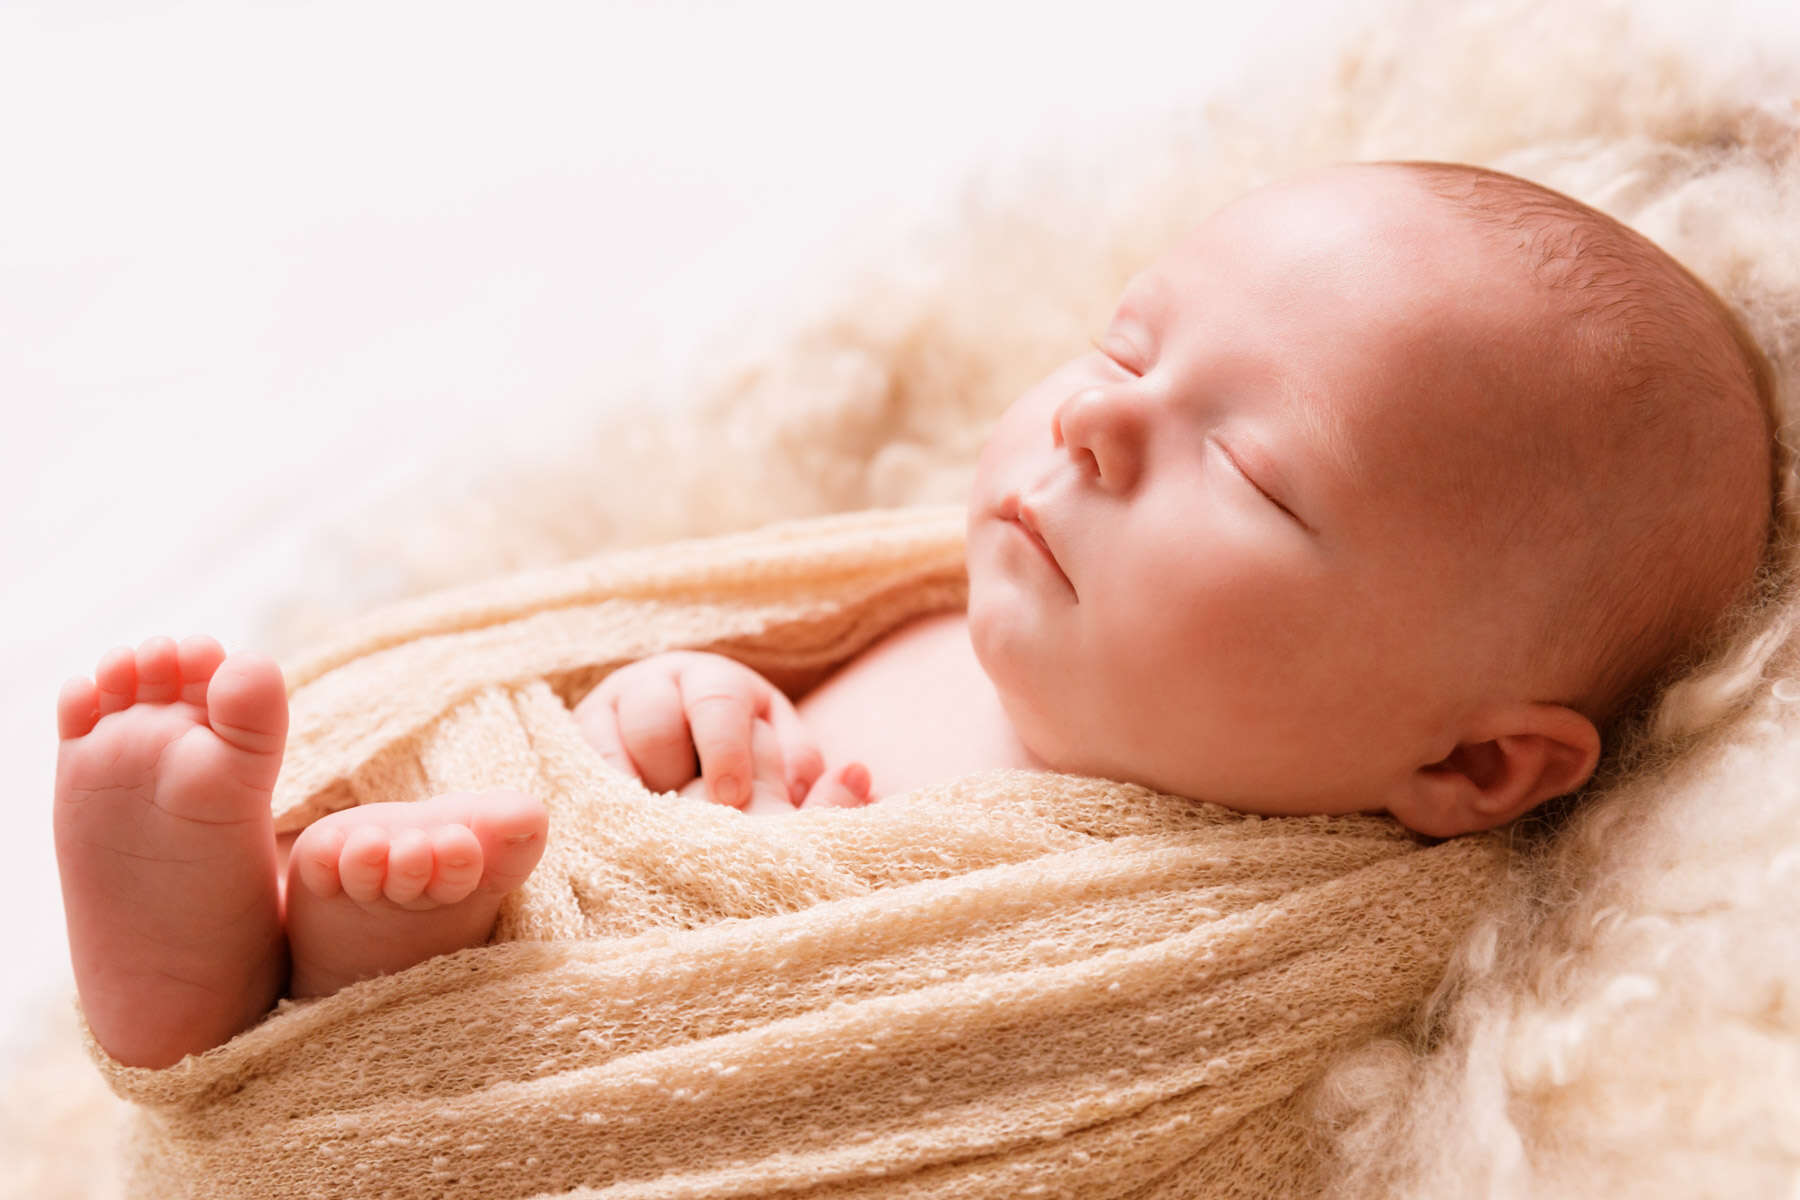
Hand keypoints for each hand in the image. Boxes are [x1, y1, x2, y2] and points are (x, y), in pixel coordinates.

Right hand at [572, 651, 872, 812]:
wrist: (674, 791)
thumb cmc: (745, 786)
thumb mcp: (782, 779)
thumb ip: (818, 788)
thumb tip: (859, 776)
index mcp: (727, 688)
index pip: (723, 702)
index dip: (726, 750)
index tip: (731, 800)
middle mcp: (670, 684)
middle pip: (659, 713)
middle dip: (672, 767)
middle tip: (684, 817)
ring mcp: (620, 706)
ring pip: (618, 729)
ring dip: (633, 779)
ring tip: (648, 825)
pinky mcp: (580, 733)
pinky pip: (576, 750)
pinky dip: (592, 783)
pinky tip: (607, 820)